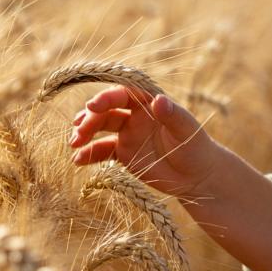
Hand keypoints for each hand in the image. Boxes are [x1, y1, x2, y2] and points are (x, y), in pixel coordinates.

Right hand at [67, 86, 216, 198]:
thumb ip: (172, 115)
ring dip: (84, 134)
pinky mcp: (123, 153)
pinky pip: (101, 151)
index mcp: (149, 103)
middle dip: (90, 119)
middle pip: (107, 111)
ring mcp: (127, 134)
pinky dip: (89, 154)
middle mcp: (135, 115)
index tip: (92, 106)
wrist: (197, 176)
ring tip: (74, 144)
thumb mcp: (186, 131)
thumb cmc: (196, 147)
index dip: (106, 97)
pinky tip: (78, 161)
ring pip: (100, 128)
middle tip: (79, 131)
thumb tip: (159, 100)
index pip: (123, 94)